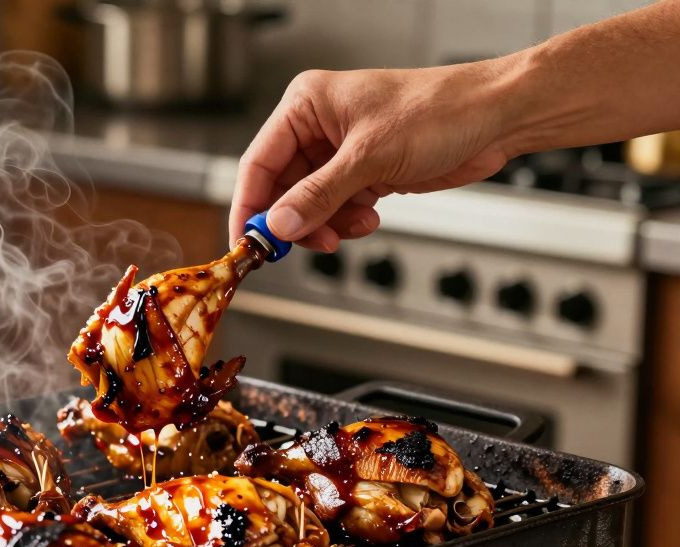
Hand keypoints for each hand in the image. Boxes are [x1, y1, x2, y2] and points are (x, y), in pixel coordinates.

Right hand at [229, 63, 517, 250]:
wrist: (497, 118)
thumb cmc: (442, 110)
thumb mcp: (370, 157)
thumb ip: (319, 195)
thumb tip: (279, 224)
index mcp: (307, 105)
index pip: (259, 162)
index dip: (250, 206)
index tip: (246, 242)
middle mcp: (318, 127)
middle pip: (282, 189)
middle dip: (296, 220)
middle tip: (306, 244)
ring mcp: (341, 152)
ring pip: (309, 205)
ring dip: (327, 224)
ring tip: (353, 226)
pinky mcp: (364, 172)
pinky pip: (336, 208)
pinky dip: (347, 222)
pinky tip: (369, 218)